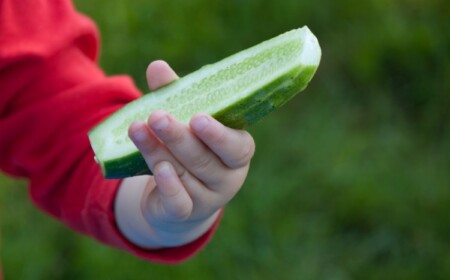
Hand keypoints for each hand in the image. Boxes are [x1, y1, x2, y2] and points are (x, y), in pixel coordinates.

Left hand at [114, 60, 254, 247]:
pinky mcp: (185, 213)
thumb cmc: (191, 149)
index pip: (236, 146)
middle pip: (204, 158)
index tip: (197, 118)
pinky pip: (179, 203)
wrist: (180, 197)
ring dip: (158, 152)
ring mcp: (208, 198)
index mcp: (236, 151)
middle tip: (156, 116)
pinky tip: (158, 169)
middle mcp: (227, 177)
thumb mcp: (186, 123)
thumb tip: (156, 66)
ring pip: (184, 174)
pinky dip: (168, 186)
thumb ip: (174, 96)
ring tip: (136, 129)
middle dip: (177, 136)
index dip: (218, 134)